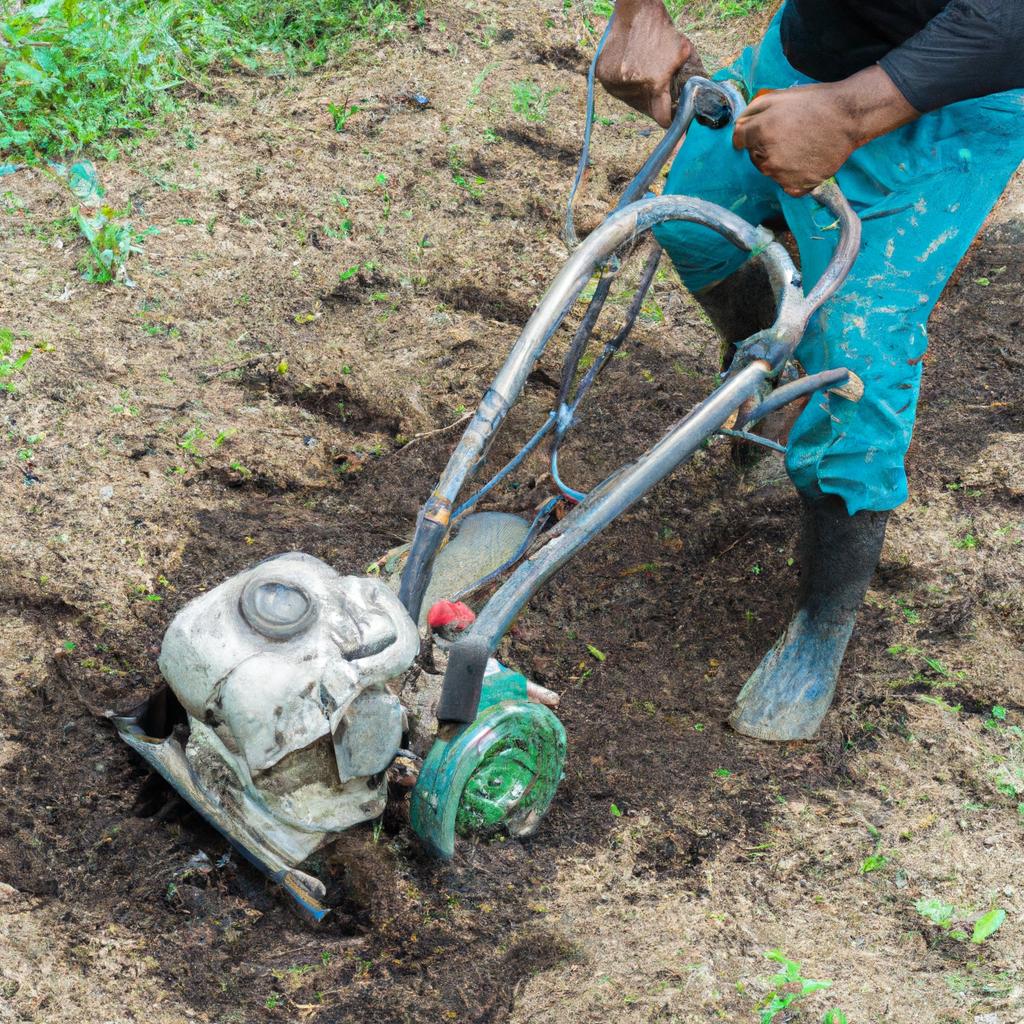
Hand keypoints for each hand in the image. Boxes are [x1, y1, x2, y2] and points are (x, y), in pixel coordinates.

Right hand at [596, 0, 703, 127]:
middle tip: (660, 92)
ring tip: (644, 74)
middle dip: (654, 103)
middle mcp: (631, 86)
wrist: (637, 9)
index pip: (661, 117)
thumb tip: (693, 105)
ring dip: (639, 94)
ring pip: (630, 101)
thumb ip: (688, 80)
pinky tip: (631, 69)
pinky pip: (617, 90)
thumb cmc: (663, 31)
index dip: (669, 120)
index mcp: (654, 83)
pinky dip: (625, 85)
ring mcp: (614, 82)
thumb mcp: (684, 54)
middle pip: (646, 110)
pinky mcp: (602, 75)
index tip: (673, 122)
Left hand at [732, 67, 918, 196]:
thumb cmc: (814, 103)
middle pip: (754, 157)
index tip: (764, 130)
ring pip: (770, 172)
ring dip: (779, 162)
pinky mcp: (798, 186)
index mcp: (760, 133)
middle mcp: (768, 158)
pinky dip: (792, 178)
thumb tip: (737, 128)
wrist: (848, 117)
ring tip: (800, 146)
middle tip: (789, 134)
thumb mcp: (779, 97)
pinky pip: (787, 186)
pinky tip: (805, 161)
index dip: (751, 133)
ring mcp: (783, 175)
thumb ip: (751, 112)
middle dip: (765, 147)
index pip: (740, 140)